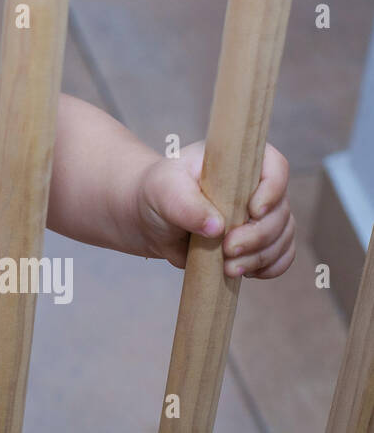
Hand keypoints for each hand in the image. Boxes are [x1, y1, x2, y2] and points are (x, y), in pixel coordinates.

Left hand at [135, 140, 294, 278]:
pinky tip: (246, 272)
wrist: (150, 219)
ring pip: (282, 237)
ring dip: (261, 256)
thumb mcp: (163, 190)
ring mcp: (261, 216)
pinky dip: (270, 267)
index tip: (252, 211)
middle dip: (258, 235)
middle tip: (228, 249)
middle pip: (280, 211)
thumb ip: (186, 205)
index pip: (275, 167)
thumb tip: (217, 227)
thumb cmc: (158, 192)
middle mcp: (256, 186)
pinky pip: (281, 256)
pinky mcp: (258, 241)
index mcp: (238, 161)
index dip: (272, 190)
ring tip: (229, 268)